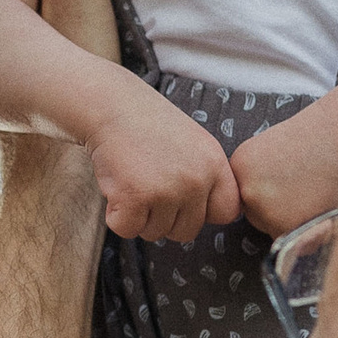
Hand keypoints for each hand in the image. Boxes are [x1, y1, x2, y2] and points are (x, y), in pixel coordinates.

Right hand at [81, 71, 241, 240]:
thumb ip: (204, 176)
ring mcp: (166, 191)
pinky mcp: (135, 198)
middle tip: (148, 188)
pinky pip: (127, 229)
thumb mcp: (193, 143)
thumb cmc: (147, 123)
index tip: (184, 200)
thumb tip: (204, 216)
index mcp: (214, 164)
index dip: (204, 212)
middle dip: (165, 219)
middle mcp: (196, 180)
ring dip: (139, 216)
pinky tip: (116, 187)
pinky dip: (116, 216)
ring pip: (155, 233)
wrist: (110, 105)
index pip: (227, 212)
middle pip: (188, 231)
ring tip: (132, 181)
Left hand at [228, 91, 337, 240]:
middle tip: (309, 188)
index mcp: (239, 166)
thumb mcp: (275, 149)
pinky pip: (298, 243)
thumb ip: (263, 177)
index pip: (248, 197)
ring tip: (318, 194)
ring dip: (299, 222)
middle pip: (259, 217)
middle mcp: (245, 188)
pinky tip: (324, 205)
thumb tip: (266, 205)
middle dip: (283, 210)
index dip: (273, 194)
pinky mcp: (285, 225)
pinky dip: (314, 232)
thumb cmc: (322, 137)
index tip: (292, 182)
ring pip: (278, 231)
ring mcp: (263, 208)